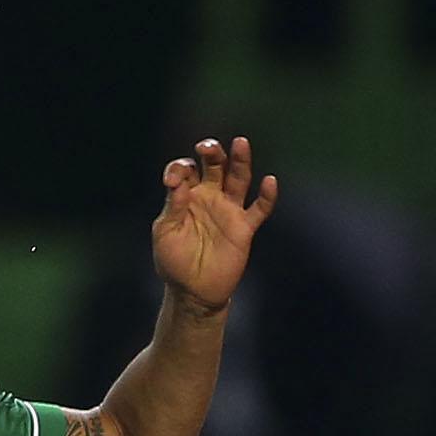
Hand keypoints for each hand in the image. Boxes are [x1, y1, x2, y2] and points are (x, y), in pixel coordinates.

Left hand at [151, 136, 278, 315]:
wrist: (193, 292)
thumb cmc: (174, 262)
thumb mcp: (165, 233)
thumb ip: (172, 207)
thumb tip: (176, 182)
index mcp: (187, 196)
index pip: (185, 170)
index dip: (178, 170)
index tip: (171, 181)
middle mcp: (209, 197)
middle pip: (215, 166)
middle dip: (211, 153)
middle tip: (206, 147)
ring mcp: (228, 210)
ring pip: (239, 178)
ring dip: (240, 161)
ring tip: (240, 143)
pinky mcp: (244, 228)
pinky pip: (260, 208)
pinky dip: (267, 195)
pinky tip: (269, 181)